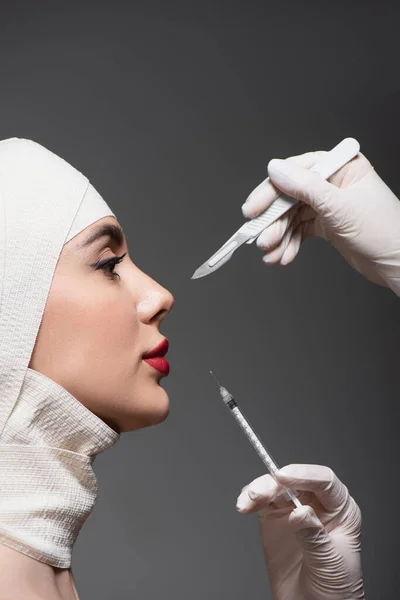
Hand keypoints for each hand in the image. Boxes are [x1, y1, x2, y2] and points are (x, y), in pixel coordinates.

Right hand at [236, 464, 364, 599]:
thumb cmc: (335, 589)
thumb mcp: (330, 562)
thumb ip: (314, 536)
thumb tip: (300, 512)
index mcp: (341, 510)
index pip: (324, 481)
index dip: (303, 475)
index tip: (283, 478)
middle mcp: (317, 505)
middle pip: (295, 481)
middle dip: (275, 483)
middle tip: (259, 494)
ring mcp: (294, 511)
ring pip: (275, 487)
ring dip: (259, 488)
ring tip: (247, 501)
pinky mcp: (275, 521)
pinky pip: (261, 502)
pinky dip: (250, 499)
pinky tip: (244, 505)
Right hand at [241, 148, 399, 294]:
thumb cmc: (384, 231)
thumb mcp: (340, 207)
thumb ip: (305, 187)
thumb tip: (274, 168)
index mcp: (340, 167)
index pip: (295, 172)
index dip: (270, 191)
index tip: (252, 211)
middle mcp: (332, 183)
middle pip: (290, 197)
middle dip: (274, 222)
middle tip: (260, 239)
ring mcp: (329, 204)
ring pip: (292, 217)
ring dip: (279, 237)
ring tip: (271, 254)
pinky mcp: (327, 225)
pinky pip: (299, 231)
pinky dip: (289, 244)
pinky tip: (282, 257)